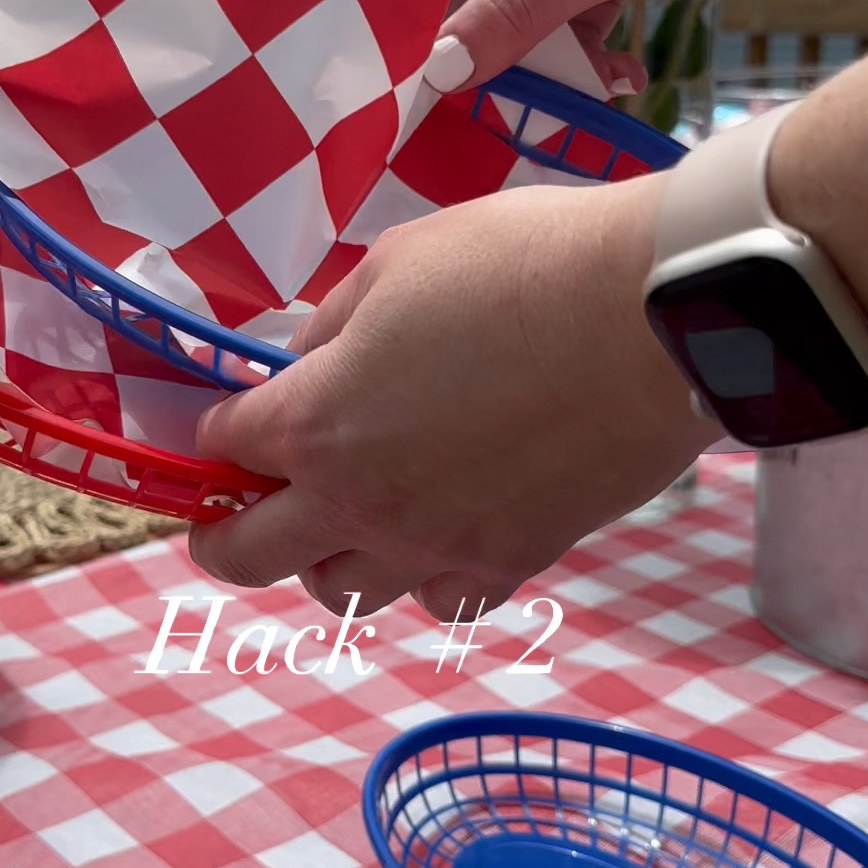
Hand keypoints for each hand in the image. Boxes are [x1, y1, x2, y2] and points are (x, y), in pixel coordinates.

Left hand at [188, 175, 709, 619]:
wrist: (651, 316)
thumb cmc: (518, 265)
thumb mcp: (393, 264)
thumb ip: (332, 328)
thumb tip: (309, 362)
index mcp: (316, 422)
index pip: (227, 446)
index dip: (216, 431)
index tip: (224, 423)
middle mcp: (361, 502)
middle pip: (251, 558)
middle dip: (221, 538)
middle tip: (223, 522)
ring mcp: (436, 544)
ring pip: (343, 595)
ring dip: (324, 563)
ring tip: (341, 528)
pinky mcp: (513, 561)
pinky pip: (443, 602)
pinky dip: (425, 580)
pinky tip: (437, 542)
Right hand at [409, 0, 867, 90]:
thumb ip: (519, 9)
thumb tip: (439, 68)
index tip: (355, 32)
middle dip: (453, 29)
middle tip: (431, 94)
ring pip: (512, 3)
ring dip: (520, 55)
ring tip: (521, 101)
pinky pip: (564, 22)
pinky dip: (575, 58)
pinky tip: (604, 85)